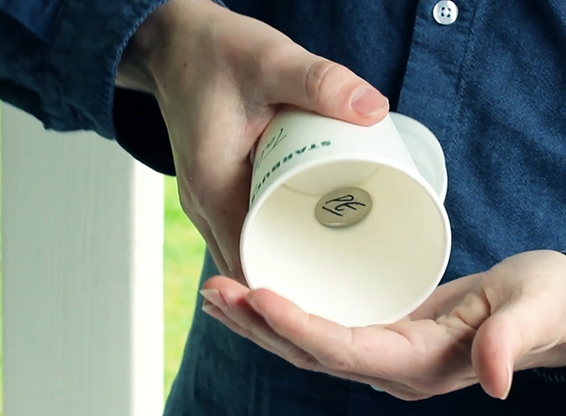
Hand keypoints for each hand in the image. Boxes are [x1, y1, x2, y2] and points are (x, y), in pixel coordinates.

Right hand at [116, 0, 388, 280]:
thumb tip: (374, 109)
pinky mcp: (216, 186)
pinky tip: (305, 228)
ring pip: (246, 249)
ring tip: (336, 259)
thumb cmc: (212, 52)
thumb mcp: (269, 62)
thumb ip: (319, 81)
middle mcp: (204, 203)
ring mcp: (206, 199)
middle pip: (250, 265)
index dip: (290, 289)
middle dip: (297, 278)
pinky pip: (244, 226)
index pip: (249, 267)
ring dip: (284, 259)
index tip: (335, 292)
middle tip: (350, 277)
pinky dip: (273, 235)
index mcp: (213, 188)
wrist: (172, 41)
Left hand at [199, 250, 565, 400]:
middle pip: (311, 351)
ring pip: (309, 343)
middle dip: (260, 324)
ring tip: (218, 293)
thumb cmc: (546, 302)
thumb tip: (494, 384)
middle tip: (214, 290)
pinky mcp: (386, 332)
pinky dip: (287, 312)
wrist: (552, 309)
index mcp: (422, 363)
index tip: (257, 294)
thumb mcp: (534, 310)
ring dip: (261, 321)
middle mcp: (394, 367)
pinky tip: (261, 292)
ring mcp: (387, 353)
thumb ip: (510, 342)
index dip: (298, 326)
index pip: (343, 349)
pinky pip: (324, 327)